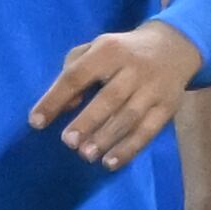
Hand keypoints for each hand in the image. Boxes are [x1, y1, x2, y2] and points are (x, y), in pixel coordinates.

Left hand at [29, 23, 201, 167]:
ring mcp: (153, 89)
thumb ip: (75, 70)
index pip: (77, 75)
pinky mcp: (167, 107)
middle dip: (87, 121)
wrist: (174, 47)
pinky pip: (148, 131)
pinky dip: (129, 149)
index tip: (36, 122)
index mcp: (108, 50)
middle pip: (109, 98)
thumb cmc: (122, 52)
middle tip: (68, 142)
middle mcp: (133, 68)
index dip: (55, 98)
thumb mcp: (96, 48)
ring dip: (106, 138)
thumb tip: (66, 104)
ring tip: (86, 154)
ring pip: (129, 117)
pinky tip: (111, 162)